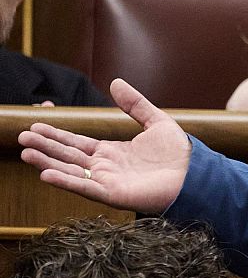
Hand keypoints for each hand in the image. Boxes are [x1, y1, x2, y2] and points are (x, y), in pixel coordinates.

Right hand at [17, 78, 190, 213]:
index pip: (76, 142)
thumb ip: (135, 104)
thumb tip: (116, 82)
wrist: (196, 175)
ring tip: (25, 153)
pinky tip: (45, 174)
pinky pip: (84, 188)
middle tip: (21, 137)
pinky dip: (65, 181)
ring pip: (70, 171)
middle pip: (67, 155)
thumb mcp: (156, 122)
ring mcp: (106, 182)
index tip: (35, 123)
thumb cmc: (179, 153)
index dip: (56, 133)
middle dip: (44, 147)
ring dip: (47, 162)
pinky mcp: (113, 195)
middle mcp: (104, 168)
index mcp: (111, 152)